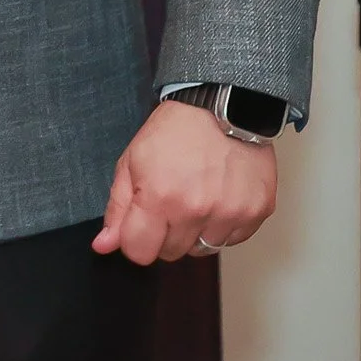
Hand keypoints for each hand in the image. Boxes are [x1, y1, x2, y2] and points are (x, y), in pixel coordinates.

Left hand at [93, 99, 276, 264]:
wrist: (224, 107)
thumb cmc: (176, 131)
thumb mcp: (132, 161)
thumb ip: (118, 208)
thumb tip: (104, 245)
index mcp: (159, 197)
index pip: (139, 252)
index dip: (134, 241)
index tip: (138, 226)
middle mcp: (196, 210)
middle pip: (171, 253)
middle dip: (164, 233)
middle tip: (169, 201)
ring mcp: (229, 214)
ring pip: (202, 249)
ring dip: (194, 230)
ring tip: (195, 196)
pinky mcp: (256, 213)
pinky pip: (232, 240)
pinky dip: (222, 226)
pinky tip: (218, 197)